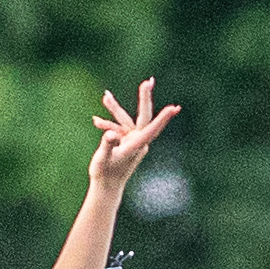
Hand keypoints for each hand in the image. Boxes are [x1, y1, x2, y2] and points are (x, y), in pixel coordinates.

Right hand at [88, 78, 179, 192]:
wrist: (106, 187)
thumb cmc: (104, 174)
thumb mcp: (102, 159)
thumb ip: (107, 145)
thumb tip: (111, 134)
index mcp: (136, 145)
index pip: (150, 128)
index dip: (162, 118)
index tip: (174, 108)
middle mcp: (138, 141)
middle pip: (144, 116)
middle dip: (145, 98)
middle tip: (149, 81)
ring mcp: (134, 141)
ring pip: (126, 120)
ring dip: (114, 109)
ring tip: (105, 96)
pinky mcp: (128, 141)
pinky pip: (119, 128)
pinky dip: (108, 123)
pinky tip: (95, 121)